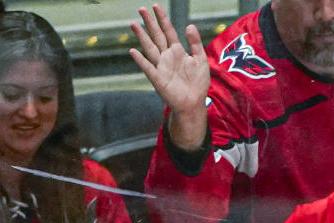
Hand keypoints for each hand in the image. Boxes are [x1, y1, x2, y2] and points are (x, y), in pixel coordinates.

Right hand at [130, 3, 209, 149]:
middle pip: (156, 36)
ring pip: (150, 48)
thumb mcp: (200, 60)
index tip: (156, 7)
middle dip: (149, 23)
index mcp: (177, 51)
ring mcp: (161, 67)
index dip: (162, 19)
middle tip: (141, 9)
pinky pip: (148, 68)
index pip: (168, 31)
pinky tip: (133, 51)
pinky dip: (140, 60)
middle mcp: (167, 56)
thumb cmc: (197, 83)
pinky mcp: (158, 79)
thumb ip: (195, 43)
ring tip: (134, 24)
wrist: (194, 103)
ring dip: (142, 36)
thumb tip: (189, 25)